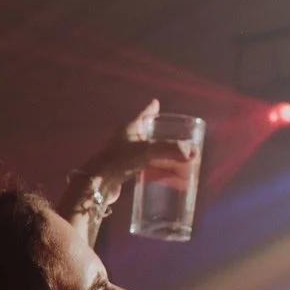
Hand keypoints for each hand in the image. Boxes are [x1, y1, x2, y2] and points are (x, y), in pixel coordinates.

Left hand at [66, 100, 191, 215]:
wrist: (97, 184)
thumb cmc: (118, 160)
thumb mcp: (146, 151)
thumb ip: (170, 149)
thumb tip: (192, 153)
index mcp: (131, 127)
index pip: (144, 114)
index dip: (152, 109)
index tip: (156, 104)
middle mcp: (128, 140)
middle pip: (153, 137)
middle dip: (171, 142)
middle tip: (188, 145)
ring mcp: (127, 156)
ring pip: (154, 156)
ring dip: (171, 161)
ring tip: (189, 167)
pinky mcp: (128, 172)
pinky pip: (150, 170)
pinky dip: (164, 173)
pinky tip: (175, 180)